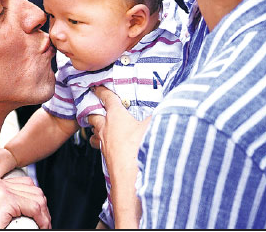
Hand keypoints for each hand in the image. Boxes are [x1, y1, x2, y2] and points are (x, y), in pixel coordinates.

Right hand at [0, 176, 50, 228]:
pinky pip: (35, 206)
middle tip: (42, 221)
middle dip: (40, 205)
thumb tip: (18, 204)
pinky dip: (42, 218)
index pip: (22, 184)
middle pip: (30, 188)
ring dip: (43, 212)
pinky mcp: (6, 200)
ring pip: (35, 196)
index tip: (37, 215)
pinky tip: (42, 225)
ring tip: (42, 224)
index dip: (33, 200)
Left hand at [89, 86, 148, 228]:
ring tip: (99, 126)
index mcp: (115, 116)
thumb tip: (172, 106)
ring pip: (94, 133)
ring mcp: (104, 144)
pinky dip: (102, 143)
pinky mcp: (106, 158)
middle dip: (93, 110)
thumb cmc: (139, 149)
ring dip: (95, 129)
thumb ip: (160, 115)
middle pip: (93, 116)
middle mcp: (106, 128)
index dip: (102, 91)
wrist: (130, 178)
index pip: (107, 98)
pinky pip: (100, 147)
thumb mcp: (153, 127)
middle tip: (93, 106)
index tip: (97, 86)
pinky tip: (110, 146)